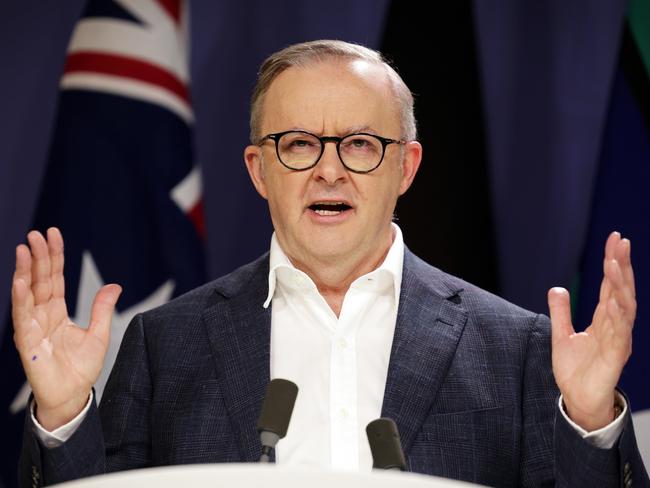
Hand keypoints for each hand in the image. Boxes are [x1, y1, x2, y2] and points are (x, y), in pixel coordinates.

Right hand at [11, 228, 121, 430]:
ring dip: (25, 271)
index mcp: (57, 311)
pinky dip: (21, 299)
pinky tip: (20, 282)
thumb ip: (103, 309)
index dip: (54, 256)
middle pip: (39, 280)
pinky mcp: (27, 343)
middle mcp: (42, 315)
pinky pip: (22, 318)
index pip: (54, 278)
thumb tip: (115, 286)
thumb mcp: (100, 334)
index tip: (53, 234)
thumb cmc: (81, 368)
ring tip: (25, 249)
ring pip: (27, 294)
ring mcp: (33, 327)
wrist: (73, 396)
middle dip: (38, 257)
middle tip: (36, 234)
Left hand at [548, 232, 634, 430]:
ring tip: (615, 263)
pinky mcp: (615, 356)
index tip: (614, 239)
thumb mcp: (561, 335)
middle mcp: (615, 326)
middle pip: (621, 290)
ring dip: (620, 285)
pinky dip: (618, 316)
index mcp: (604, 320)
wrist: (577, 399)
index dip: (613, 263)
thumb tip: (557, 288)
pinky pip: (619, 334)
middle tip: (621, 242)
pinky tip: (615, 300)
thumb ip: (561, 312)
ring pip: (624, 308)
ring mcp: (618, 340)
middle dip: (621, 266)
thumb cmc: (575, 370)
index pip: (610, 286)